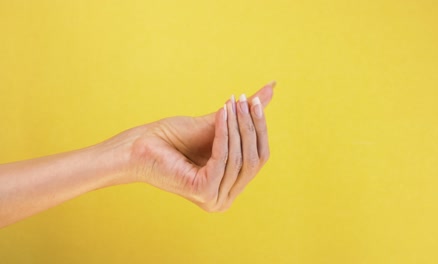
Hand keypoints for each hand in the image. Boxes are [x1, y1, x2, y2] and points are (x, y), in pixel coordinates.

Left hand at [121, 82, 274, 211]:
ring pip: (239, 158)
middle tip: (247, 99)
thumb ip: (244, 113)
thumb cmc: (174, 138)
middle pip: (253, 160)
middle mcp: (225, 198)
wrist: (140, 146)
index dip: (260, 129)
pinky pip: (223, 158)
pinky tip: (223, 112)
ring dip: (237, 126)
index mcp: (230, 187)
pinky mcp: (204, 192)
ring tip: (234, 102)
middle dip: (250, 126)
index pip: (258, 158)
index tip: (256, 101)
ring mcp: (216, 198)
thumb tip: (272, 87)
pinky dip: (224, 133)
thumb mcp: (217, 124)